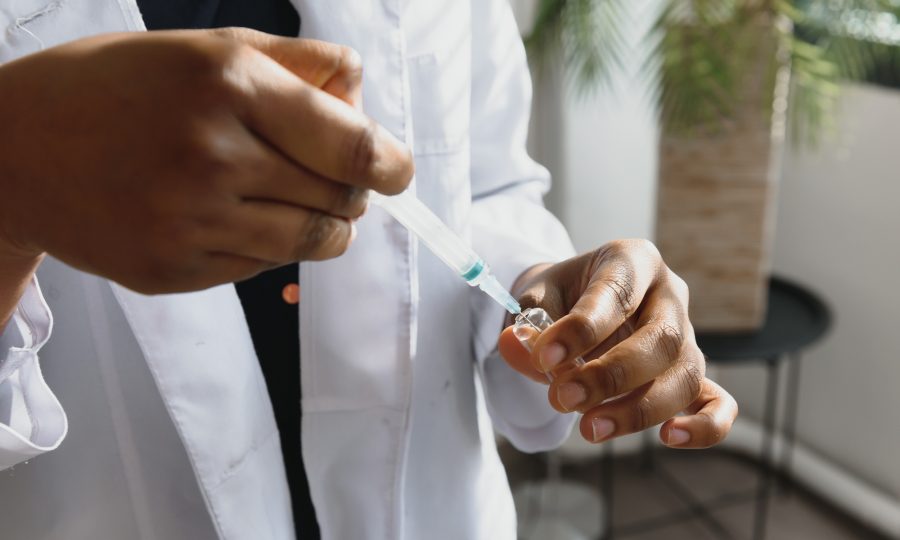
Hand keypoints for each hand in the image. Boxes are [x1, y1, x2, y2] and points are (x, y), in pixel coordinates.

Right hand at [0, 28, 412, 293]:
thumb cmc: (115, 88)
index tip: (398, 171)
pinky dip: (269, 245)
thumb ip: (297, 66)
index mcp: (229, 86)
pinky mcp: (174, 270)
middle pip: (340, 199)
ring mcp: (190, 222)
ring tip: (297, 201)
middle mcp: (213, 156)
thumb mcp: (205, 49)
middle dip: (352, 192)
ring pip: (310, 241)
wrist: (13, 150)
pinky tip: (236, 217)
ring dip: (323, 225)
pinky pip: (262, 267)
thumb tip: (363, 99)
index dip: (391, 165)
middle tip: (334, 179)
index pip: (352, 146)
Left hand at [498, 239, 737, 448]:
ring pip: (686, 375)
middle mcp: (670, 295)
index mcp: (633, 261)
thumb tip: (516, 344)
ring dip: (639, 409)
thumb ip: (529, 322)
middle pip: (661, 338)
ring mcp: (689, 335)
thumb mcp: (537, 298)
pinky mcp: (694, 375)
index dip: (581, 329)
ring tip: (589, 430)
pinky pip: (718, 403)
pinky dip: (704, 426)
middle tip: (562, 398)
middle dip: (611, 375)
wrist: (576, 305)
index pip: (616, 293)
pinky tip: (669, 438)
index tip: (543, 358)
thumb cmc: (561, 298)